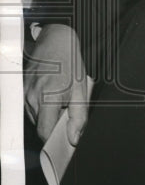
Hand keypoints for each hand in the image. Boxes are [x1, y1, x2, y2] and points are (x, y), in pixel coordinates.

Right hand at [24, 24, 89, 143]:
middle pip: (40, 126)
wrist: (55, 40)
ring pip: (35, 118)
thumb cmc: (70, 63)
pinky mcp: (21, 91)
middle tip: (67, 116)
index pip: (44, 132)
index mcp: (49, 97)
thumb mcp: (82, 88)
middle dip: (54, 126)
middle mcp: (32, 97)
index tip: (62, 143)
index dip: (53, 141)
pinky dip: (41, 108)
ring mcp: (24, 94)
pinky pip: (31, 108)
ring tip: (60, 101)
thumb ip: (79, 116)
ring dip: (48, 116)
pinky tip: (50, 96)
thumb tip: (74, 138)